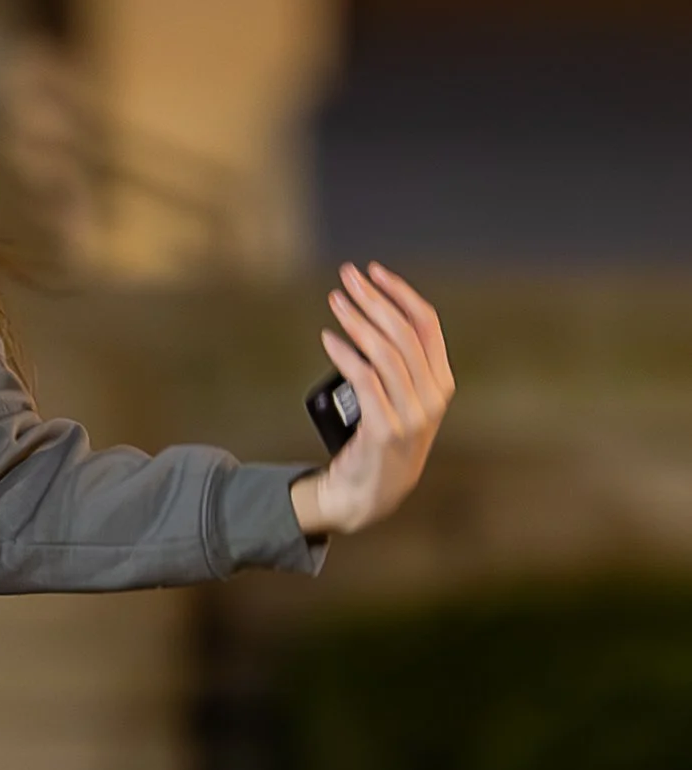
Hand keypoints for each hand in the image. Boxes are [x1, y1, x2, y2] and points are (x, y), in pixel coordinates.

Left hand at [290, 264, 454, 538]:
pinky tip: (329, 337)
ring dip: (357, 320)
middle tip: (347, 277)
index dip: (400, 293)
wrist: (368, 497)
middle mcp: (431, 398)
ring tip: (335, 301)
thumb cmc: (379, 442)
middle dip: (374, 299)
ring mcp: (410, 417)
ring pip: (385, 353)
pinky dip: (345, 354)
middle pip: (403, 333)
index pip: (427, 325)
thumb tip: (376, 315)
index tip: (375, 272)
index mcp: (441, 385)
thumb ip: (400, 367)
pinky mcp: (383, 431)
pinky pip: (364, 381)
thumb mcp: (402, 402)